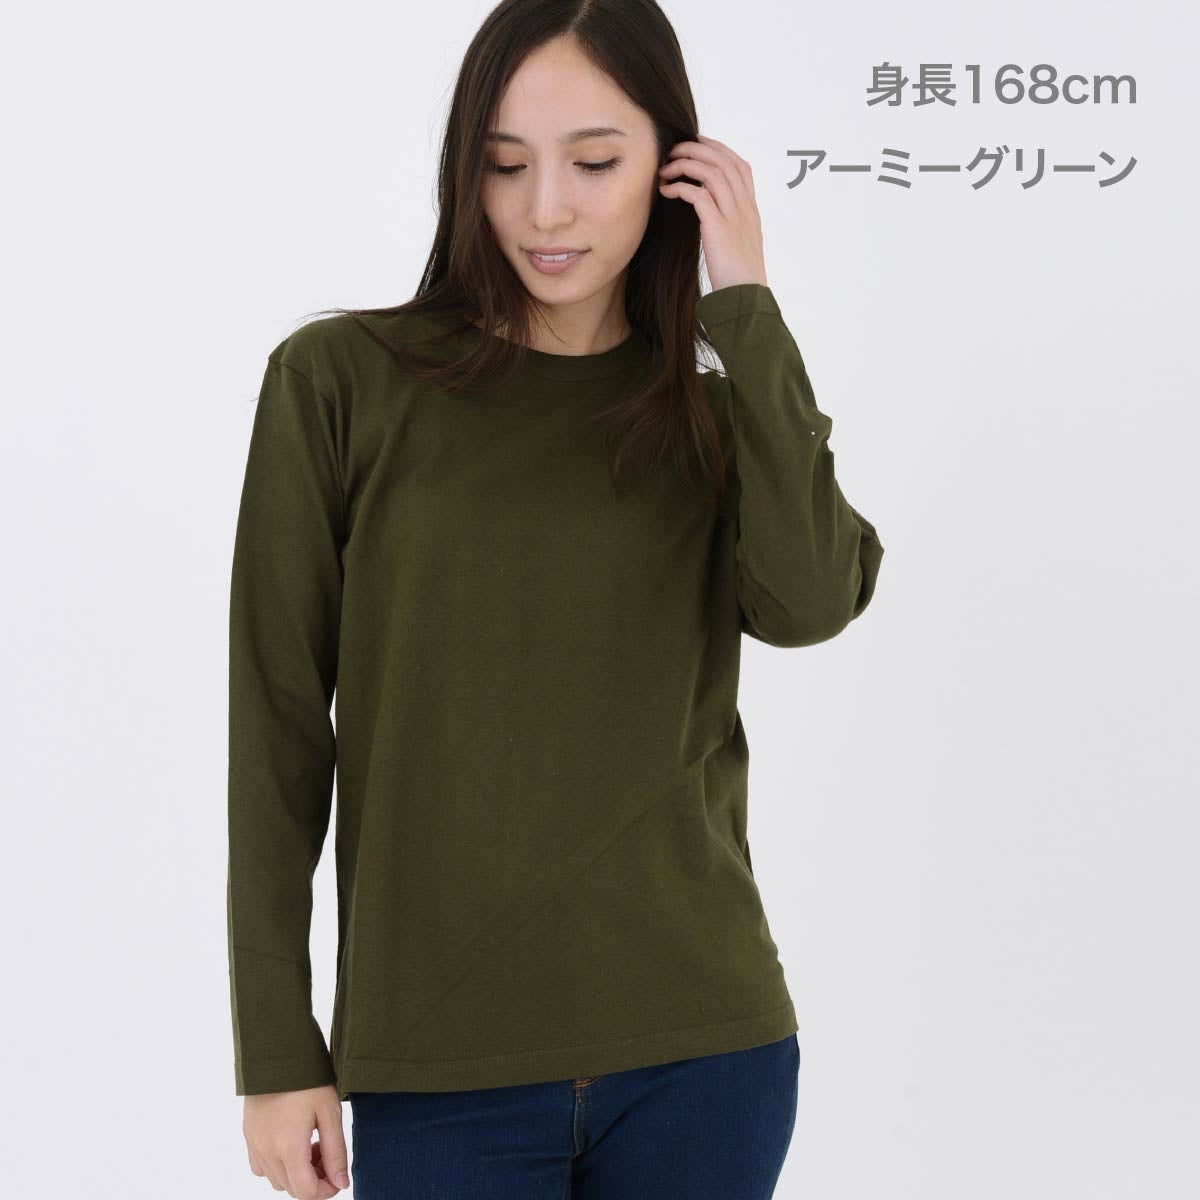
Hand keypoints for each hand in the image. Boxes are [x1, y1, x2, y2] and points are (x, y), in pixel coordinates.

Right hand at [242, 1085, 349, 1196]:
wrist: (278, 1053)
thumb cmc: (309, 1079)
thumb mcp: (330, 1112)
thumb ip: (336, 1151)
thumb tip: (341, 1183)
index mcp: (288, 1146)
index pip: (304, 1191)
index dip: (325, 1191)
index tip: (338, 1176)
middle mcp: (266, 1150)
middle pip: (290, 1188)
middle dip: (313, 1180)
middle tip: (326, 1153)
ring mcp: (253, 1143)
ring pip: (275, 1180)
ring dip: (296, 1173)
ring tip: (311, 1144)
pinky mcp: (248, 1135)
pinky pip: (261, 1166)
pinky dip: (278, 1165)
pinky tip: (292, 1142)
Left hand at [657, 134, 768, 292]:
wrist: (746, 299)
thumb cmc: (739, 278)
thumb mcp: (740, 245)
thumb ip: (730, 224)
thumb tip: (711, 214)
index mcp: (752, 210)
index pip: (740, 165)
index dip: (718, 148)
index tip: (696, 144)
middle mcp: (745, 208)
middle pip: (723, 161)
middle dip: (696, 149)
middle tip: (673, 151)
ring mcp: (734, 217)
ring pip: (711, 172)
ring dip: (684, 164)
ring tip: (664, 170)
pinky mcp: (718, 229)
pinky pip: (698, 195)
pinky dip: (680, 187)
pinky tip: (666, 191)